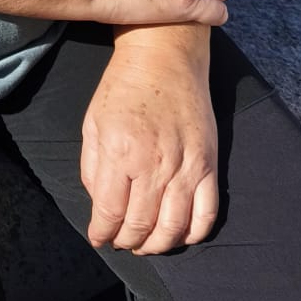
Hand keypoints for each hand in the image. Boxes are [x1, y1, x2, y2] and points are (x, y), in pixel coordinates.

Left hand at [81, 37, 218, 253]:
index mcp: (120, 151)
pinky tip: (179, 234)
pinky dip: (193, 233)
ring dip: (157, 245)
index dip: (102, 232)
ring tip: (145, 244)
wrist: (165, 56)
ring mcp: (187, 165)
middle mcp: (155, 163)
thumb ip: (92, 168)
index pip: (110, 212)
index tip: (98, 237)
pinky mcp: (209, 163)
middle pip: (141, 224)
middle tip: (121, 241)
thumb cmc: (123, 88)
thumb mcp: (92, 123)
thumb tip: (100, 206)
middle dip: (127, 241)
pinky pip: (207, 213)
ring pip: (174, 227)